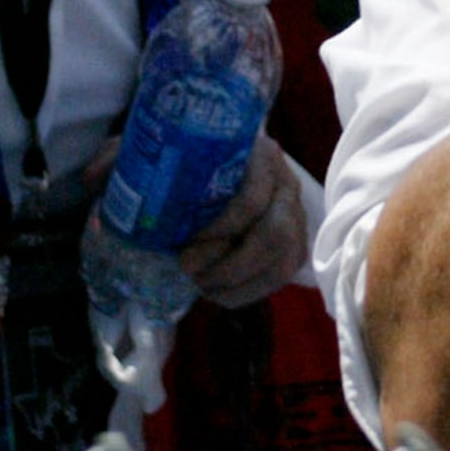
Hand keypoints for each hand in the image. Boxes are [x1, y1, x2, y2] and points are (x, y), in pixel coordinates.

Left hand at [179, 136, 306, 308]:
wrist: (226, 170)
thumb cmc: (200, 169)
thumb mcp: (190, 169)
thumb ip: (179, 188)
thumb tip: (152, 224)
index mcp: (262, 157)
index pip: (252, 201)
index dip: (221, 229)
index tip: (186, 243)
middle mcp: (286, 186)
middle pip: (275, 236)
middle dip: (232, 266)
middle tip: (192, 273)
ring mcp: (297, 216)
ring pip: (282, 263)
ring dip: (238, 285)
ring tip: (202, 286)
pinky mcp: (296, 244)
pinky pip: (281, 277)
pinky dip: (247, 292)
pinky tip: (218, 292)